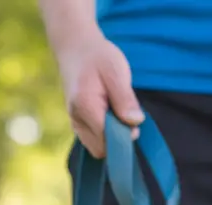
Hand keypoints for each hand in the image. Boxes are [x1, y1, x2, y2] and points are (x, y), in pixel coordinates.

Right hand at [57, 29, 143, 157]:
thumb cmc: (98, 57)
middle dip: (118, 138)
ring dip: (112, 137)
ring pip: (98, 148)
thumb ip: (125, 99)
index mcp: (85, 106)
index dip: (124, 134)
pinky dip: (106, 134)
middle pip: (102, 149)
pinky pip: (95, 141)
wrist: (76, 48)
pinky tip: (110, 114)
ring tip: (116, 111)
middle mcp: (76, 119)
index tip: (133, 119)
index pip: (107, 139)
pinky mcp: (78, 124)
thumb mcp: (116, 72)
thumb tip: (135, 123)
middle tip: (125, 113)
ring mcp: (75, 123)